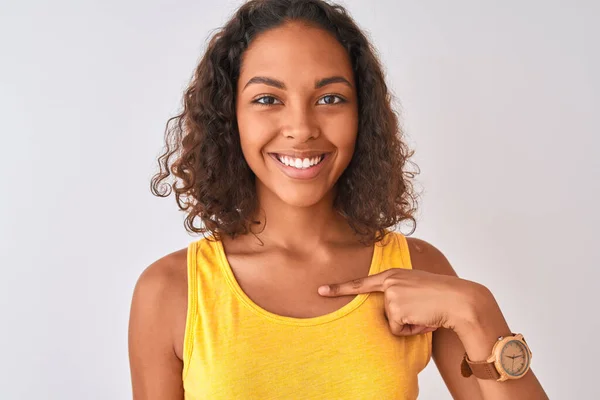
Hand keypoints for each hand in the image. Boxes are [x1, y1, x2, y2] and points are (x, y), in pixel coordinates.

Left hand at [318, 268, 481, 336]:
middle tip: (422, 309)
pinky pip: (398, 329)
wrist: (459, 300)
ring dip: (409, 323)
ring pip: (392, 322)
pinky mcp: (396, 307)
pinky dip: (412, 329)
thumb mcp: (416, 289)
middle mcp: (389, 281)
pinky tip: (424, 318)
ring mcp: (391, 294)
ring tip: (425, 312)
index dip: (338, 288)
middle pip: (383, 312)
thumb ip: (400, 294)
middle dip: (401, 318)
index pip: (361, 283)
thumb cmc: (441, 297)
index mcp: (393, 274)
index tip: (320, 290)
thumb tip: (391, 315)